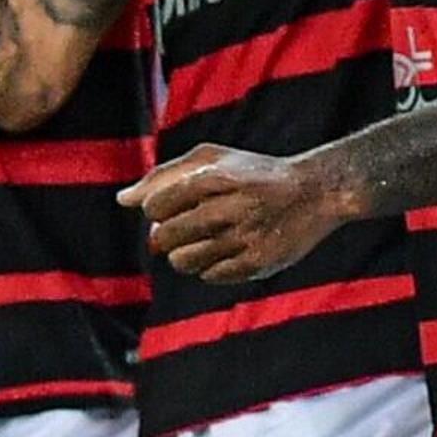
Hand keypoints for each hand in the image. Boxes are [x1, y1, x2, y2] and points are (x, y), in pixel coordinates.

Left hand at [120, 144, 351, 282]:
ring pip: (185, 261)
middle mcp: (234, 207)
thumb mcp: (212, 160)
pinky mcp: (259, 264)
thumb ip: (164, 175)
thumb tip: (122, 200)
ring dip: (183, 254)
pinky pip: (211, 276)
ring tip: (201, 240)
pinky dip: (209, 267)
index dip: (156, 209)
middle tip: (184, 226)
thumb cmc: (252, 173)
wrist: (314, 193)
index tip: (171, 206)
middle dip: (165, 235)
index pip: (158, 205)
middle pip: (167, 237)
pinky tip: (225, 251)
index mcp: (220, 177)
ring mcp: (247, 238)